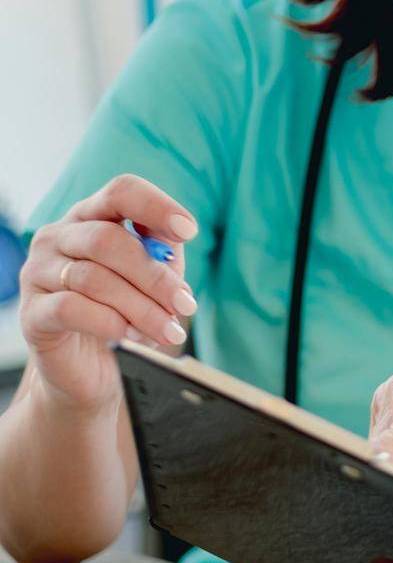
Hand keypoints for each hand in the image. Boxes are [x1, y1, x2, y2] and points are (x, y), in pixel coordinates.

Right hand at [18, 174, 197, 409]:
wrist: (88, 369)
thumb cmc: (124, 313)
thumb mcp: (152, 281)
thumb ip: (162, 257)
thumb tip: (173, 243)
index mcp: (91, 219)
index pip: (121, 193)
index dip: (156, 207)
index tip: (189, 232)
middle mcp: (58, 238)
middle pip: (108, 240)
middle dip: (155, 276)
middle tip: (185, 306)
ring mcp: (38, 273)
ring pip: (94, 278)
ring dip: (141, 308)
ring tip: (167, 331)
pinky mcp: (32, 313)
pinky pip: (71, 308)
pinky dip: (109, 322)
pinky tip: (129, 336)